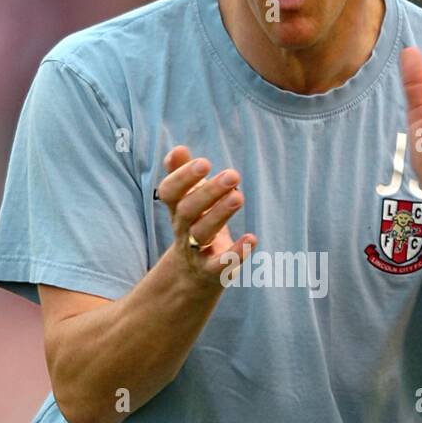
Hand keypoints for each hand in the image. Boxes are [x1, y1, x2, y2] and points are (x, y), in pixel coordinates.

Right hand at [158, 145, 256, 285]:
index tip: (204, 162)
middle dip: (208, 192)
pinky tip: (252, 238)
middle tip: (232, 174)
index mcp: (176, 208)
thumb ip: (181, 174)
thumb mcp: (187, 199)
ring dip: (220, 214)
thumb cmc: (195, 224)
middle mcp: (182, 228)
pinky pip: (220, 264)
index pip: (169, 192)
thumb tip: (178, 149)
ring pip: (202, 233)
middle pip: (188, 210)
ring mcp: (196, 251)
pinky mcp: (212, 271)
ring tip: (239, 196)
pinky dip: (236, 252)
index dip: (182, 177)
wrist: (192, 273)